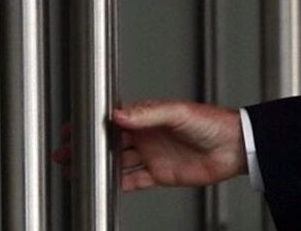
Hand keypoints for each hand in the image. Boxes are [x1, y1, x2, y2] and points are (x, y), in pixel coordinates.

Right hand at [52, 100, 246, 190]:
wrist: (235, 147)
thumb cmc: (213, 123)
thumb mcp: (179, 113)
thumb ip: (149, 114)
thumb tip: (120, 114)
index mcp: (150, 117)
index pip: (114, 120)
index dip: (93, 125)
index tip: (72, 129)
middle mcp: (149, 136)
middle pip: (110, 143)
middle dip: (88, 148)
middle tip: (65, 153)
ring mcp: (153, 155)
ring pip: (118, 162)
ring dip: (98, 167)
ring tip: (76, 171)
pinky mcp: (161, 174)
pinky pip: (134, 180)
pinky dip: (118, 184)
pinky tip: (103, 186)